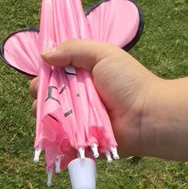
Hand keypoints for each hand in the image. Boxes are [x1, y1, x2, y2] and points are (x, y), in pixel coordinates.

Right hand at [29, 39, 162, 155]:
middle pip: (44, 95)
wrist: (145, 116)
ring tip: (56, 114)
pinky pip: (55, 138)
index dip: (45, 73)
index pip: (50, 73)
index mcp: (79, 75)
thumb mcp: (102, 54)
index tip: (46, 74)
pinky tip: (55, 130)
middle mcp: (74, 97)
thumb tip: (44, 54)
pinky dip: (51, 135)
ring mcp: (74, 119)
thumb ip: (73, 48)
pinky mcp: (75, 140)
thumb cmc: (128, 82)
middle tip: (52, 96)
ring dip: (45, 115)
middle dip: (41, 95)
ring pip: (46, 117)